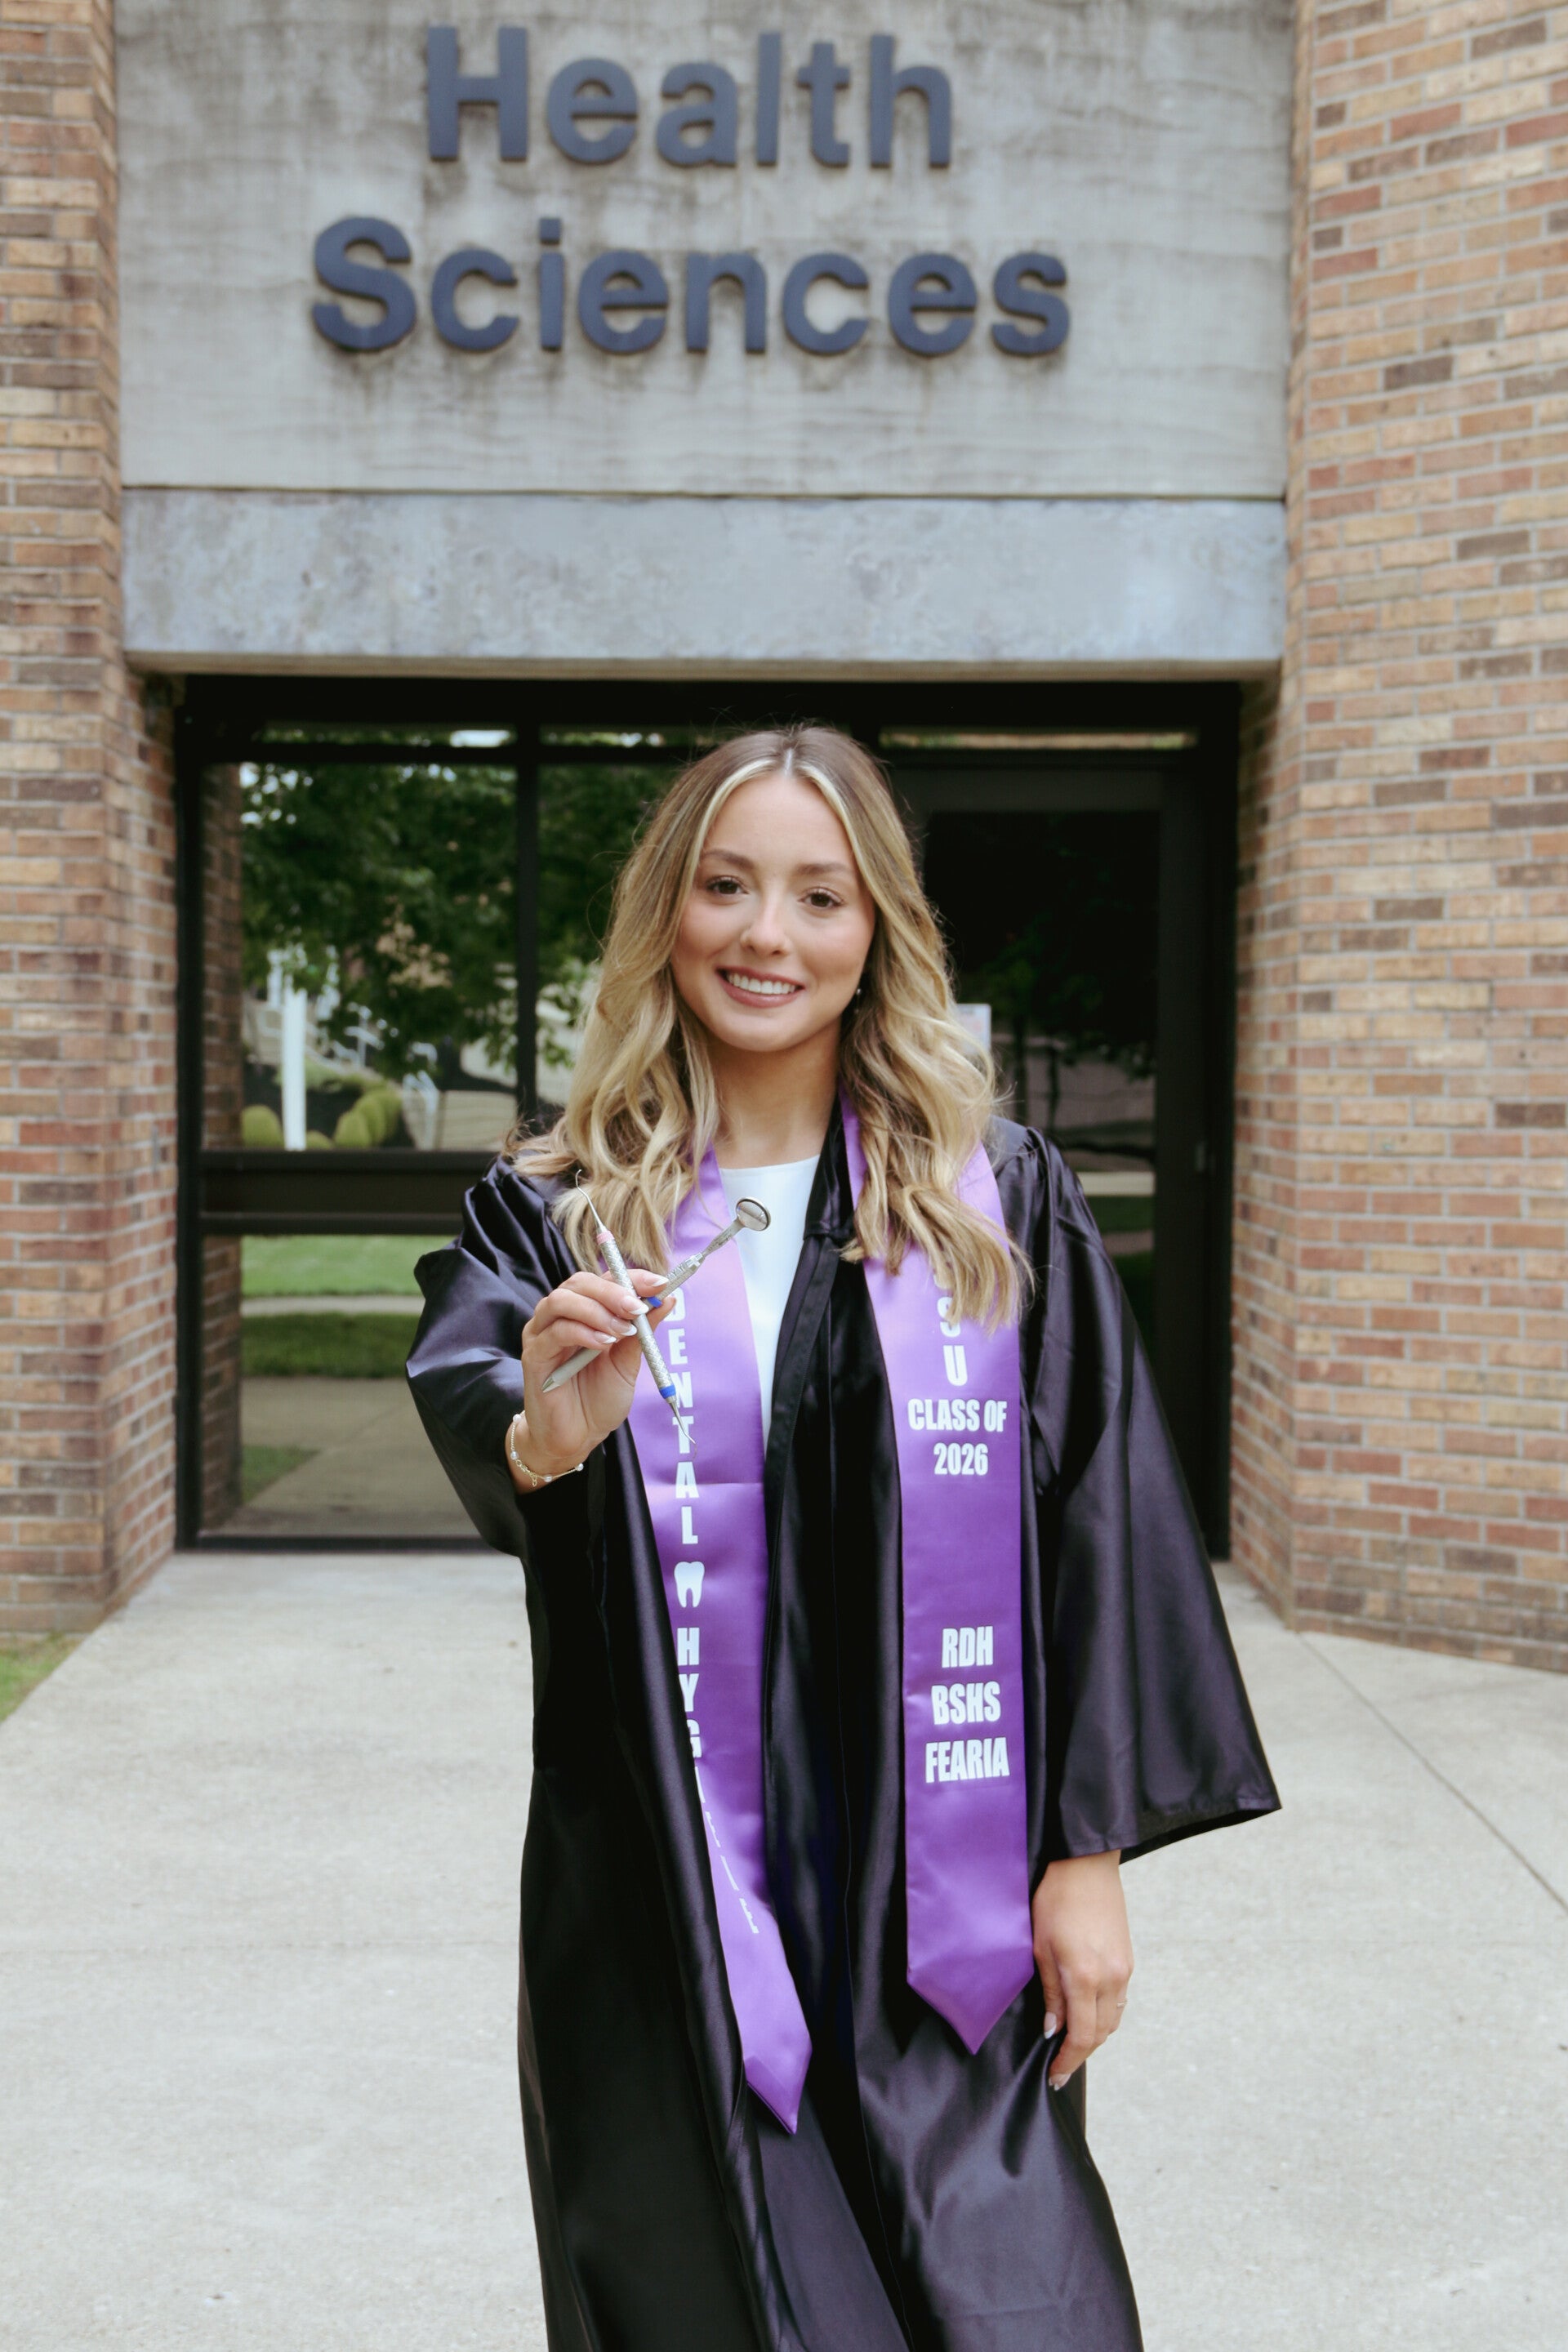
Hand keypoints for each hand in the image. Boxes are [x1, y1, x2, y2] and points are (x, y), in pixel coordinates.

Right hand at [512, 1267, 670, 1483]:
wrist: (577, 1437)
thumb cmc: (599, 1399)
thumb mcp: (629, 1361)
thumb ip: (643, 1330)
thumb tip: (667, 1298)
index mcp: (584, 1312)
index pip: (604, 1280)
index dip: (631, 1277)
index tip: (660, 1284)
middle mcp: (560, 1317)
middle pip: (579, 1283)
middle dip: (613, 1291)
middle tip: (637, 1308)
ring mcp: (543, 1334)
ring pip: (563, 1300)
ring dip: (598, 1311)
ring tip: (622, 1330)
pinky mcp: (533, 1355)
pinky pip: (555, 1332)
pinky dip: (583, 1332)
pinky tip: (604, 1344)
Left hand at [1031, 1852, 1131, 2089]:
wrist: (1085, 1864)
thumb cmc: (1055, 1898)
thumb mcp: (1041, 1947)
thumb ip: (1052, 1992)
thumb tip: (1054, 2028)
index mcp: (1085, 1976)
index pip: (1081, 2036)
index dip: (1068, 2061)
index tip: (1055, 2076)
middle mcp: (1111, 1978)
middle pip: (1101, 2034)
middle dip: (1081, 2054)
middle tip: (1060, 2068)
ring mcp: (1123, 1969)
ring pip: (1113, 2019)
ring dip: (1094, 2036)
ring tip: (1072, 2045)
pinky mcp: (1128, 1958)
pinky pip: (1119, 2000)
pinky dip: (1104, 2015)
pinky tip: (1088, 2015)